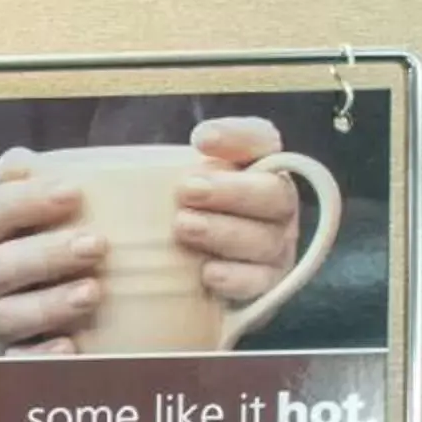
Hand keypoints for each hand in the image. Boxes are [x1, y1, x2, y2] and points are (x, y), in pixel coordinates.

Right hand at [0, 154, 104, 354]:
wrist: (29, 297)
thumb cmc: (52, 236)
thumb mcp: (42, 206)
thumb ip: (36, 180)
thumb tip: (19, 160)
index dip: (28, 200)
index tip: (74, 191)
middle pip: (2, 266)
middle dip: (47, 255)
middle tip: (98, 244)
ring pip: (9, 314)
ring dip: (50, 304)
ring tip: (94, 292)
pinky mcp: (13, 354)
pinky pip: (18, 361)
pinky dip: (42, 356)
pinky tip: (72, 347)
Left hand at [174, 116, 300, 307]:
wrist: (184, 284)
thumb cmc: (179, 220)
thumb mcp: (167, 191)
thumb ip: (163, 172)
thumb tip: (145, 157)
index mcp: (257, 168)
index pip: (260, 140)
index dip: (237, 136)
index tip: (201, 138)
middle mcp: (275, 205)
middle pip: (271, 193)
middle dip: (230, 191)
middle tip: (187, 189)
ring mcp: (276, 246)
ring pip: (264, 238)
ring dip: (224, 231)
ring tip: (184, 226)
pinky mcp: (266, 284)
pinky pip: (260, 282)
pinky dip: (235, 277)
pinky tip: (207, 273)